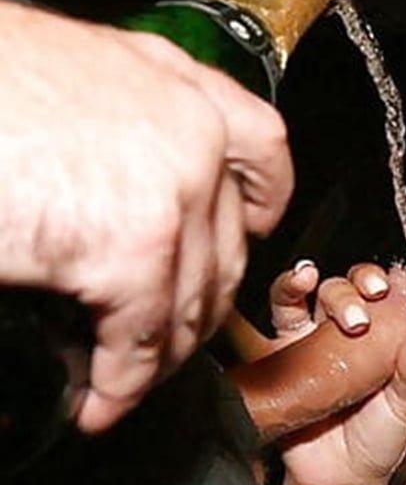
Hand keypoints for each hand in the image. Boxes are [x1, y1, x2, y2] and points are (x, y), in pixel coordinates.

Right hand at [0, 1, 293, 432]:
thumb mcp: (65, 88)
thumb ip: (119, 134)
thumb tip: (127, 197)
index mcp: (171, 82)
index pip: (260, 147)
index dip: (262, 200)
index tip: (256, 230)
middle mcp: (188, 130)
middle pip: (229, 244)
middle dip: (199, 304)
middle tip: (162, 341)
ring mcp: (170, 189)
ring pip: (194, 302)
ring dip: (161, 356)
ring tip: (124, 383)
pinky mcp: (131, 248)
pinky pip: (141, 339)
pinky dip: (121, 384)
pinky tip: (98, 402)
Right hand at [270, 263, 405, 484]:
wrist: (339, 480)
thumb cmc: (378, 440)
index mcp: (387, 337)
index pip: (391, 294)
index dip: (396, 283)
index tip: (401, 287)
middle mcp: (351, 331)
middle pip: (352, 288)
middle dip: (360, 288)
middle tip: (372, 302)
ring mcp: (316, 337)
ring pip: (318, 292)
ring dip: (331, 288)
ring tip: (345, 311)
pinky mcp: (283, 348)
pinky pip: (283, 310)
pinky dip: (289, 288)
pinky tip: (299, 282)